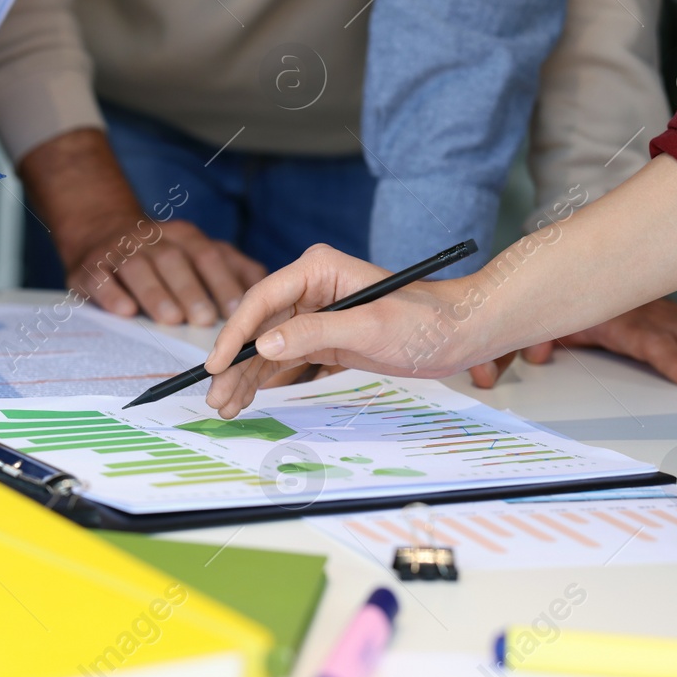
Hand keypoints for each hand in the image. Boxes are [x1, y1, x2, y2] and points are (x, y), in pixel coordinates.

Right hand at [14, 128, 265, 323]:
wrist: (100, 228)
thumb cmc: (161, 254)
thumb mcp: (196, 251)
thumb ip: (231, 267)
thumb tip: (265, 286)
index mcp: (184, 237)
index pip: (208, 255)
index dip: (223, 281)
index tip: (239, 309)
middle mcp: (153, 239)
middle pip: (174, 261)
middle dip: (191, 290)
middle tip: (205, 320)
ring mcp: (120, 251)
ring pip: (139, 268)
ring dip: (156, 293)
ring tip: (171, 320)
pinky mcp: (91, 267)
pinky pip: (101, 277)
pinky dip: (112, 293)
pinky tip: (124, 311)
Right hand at [204, 245, 467, 416]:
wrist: (461, 333)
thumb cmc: (425, 321)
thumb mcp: (369, 327)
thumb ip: (314, 333)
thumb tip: (266, 346)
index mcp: (317, 269)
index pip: (262, 299)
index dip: (236, 333)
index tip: (218, 364)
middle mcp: (309, 287)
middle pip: (258, 325)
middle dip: (234, 363)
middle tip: (215, 397)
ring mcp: (314, 313)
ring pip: (266, 346)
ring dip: (244, 376)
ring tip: (225, 407)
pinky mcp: (322, 337)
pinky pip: (284, 358)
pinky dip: (265, 379)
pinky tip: (247, 398)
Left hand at [466, 298, 676, 390]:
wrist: (556, 262)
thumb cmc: (545, 295)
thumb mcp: (522, 321)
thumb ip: (505, 347)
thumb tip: (499, 372)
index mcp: (614, 312)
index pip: (648, 338)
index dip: (672, 360)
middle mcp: (646, 310)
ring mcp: (664, 312)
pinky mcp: (674, 318)